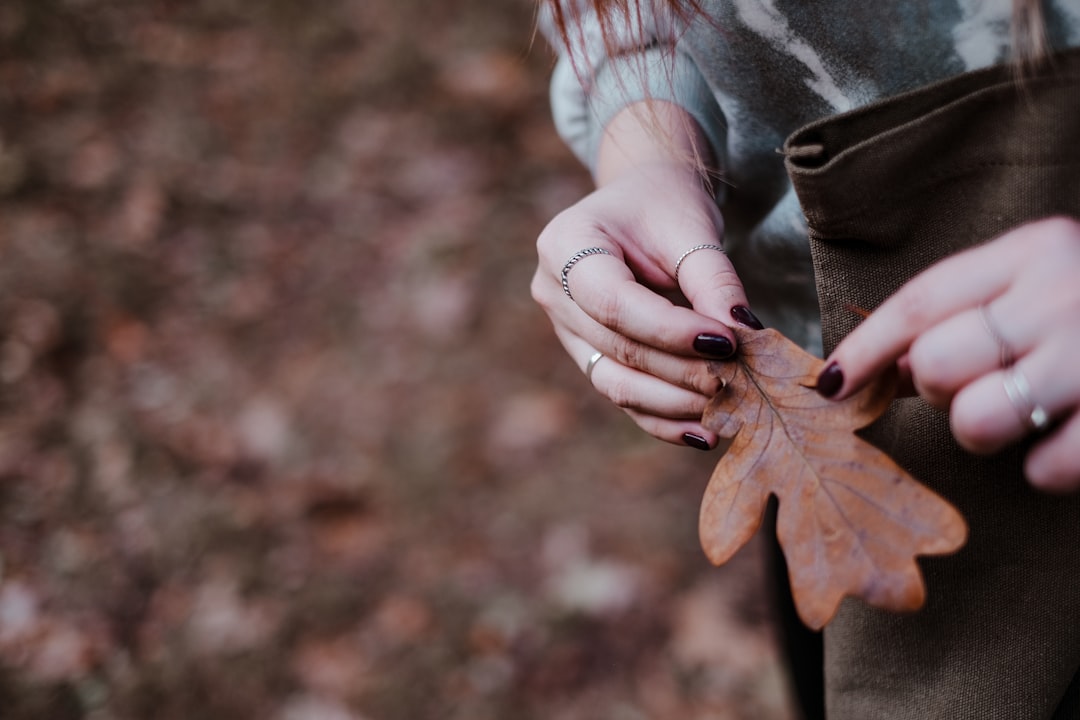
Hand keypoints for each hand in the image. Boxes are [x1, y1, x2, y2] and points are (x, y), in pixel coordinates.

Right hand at [532, 103, 761, 448]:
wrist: (642, 202)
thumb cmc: (665, 205)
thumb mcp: (693, 229)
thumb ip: (714, 280)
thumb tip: (742, 334)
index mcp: (565, 245)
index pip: (614, 304)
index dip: (669, 331)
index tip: (727, 343)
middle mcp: (552, 291)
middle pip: (616, 347)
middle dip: (681, 371)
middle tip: (739, 379)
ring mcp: (564, 329)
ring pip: (615, 382)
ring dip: (674, 402)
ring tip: (728, 408)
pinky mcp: (587, 356)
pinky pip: (622, 396)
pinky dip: (663, 418)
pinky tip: (705, 433)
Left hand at [818, 216, 1079, 491]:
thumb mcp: (1038, 278)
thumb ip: (962, 310)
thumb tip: (860, 370)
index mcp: (1036, 249)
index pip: (921, 302)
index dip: (865, 349)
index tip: (826, 384)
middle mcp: (1064, 293)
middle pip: (936, 363)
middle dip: (936, 387)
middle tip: (975, 381)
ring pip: (976, 421)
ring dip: (983, 430)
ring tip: (1021, 412)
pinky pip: (1044, 469)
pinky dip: (1044, 468)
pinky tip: (1066, 441)